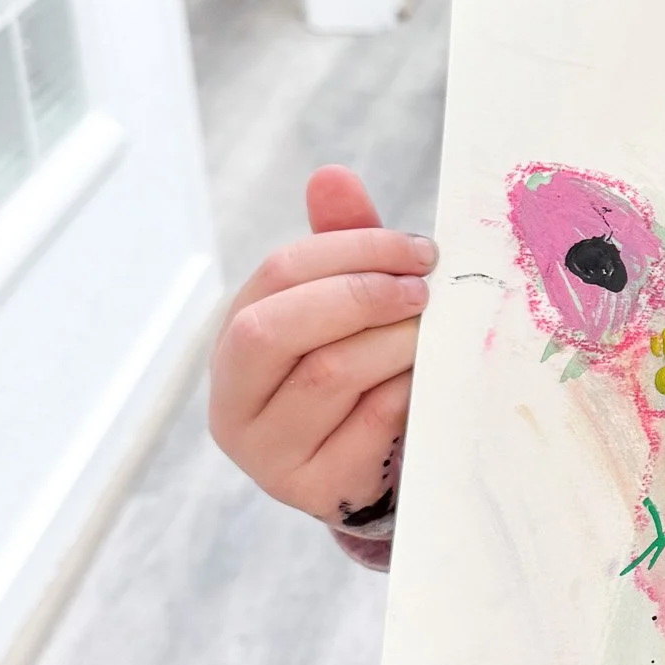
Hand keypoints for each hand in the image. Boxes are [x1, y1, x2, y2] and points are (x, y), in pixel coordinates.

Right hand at [208, 167, 433, 527]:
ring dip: (394, 341)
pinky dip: (406, 390)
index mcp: (232, 344)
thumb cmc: (357, 382)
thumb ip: (341, 251)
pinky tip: (428, 376)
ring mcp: (268, 453)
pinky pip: (369, 424)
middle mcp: (233, 402)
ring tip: (432, 330)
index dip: (350, 252)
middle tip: (424, 290)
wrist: (372, 474)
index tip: (418, 250)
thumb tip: (332, 175)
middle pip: (277, 327)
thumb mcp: (345, 314)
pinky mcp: (315, 489)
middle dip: (360, 295)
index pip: (275, 276)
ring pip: (329, 374)